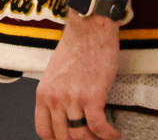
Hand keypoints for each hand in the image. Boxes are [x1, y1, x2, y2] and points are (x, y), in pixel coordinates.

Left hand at [35, 16, 120, 139]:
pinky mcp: (92, 97)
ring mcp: (72, 99)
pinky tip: (114, 134)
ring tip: (104, 138)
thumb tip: (64, 116)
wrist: (90, 28)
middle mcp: (55, 98)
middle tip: (91, 139)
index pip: (43, 130)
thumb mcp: (55, 73)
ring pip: (81, 136)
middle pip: (63, 137)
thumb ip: (56, 94)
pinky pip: (99, 128)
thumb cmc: (76, 46)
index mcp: (43, 92)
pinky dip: (108, 136)